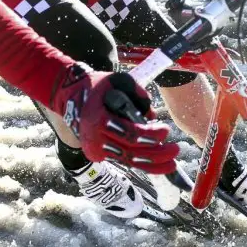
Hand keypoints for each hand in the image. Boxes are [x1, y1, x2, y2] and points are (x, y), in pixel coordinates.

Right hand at [51, 64, 178, 173]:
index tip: (166, 131)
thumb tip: (151, 115)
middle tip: (176, 150)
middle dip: (157, 154)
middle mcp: (95, 139)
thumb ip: (138, 94)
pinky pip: (125, 161)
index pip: (130, 135)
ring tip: (171, 163)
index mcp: (98, 120)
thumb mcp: (118, 81)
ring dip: (153, 164)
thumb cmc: (97, 87)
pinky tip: (159, 165)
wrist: (69, 96)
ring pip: (129, 162)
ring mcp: (95, 150)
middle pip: (132, 154)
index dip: (151, 135)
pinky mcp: (98, 155)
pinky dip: (143, 164)